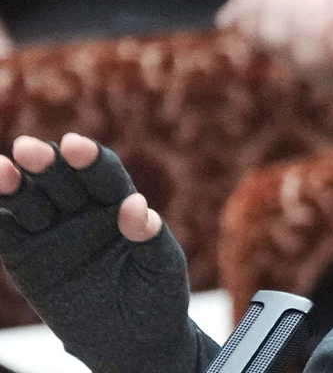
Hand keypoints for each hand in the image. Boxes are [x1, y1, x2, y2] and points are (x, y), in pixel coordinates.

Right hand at [0, 134, 207, 371]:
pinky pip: (6, 233)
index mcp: (119, 205)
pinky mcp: (25, 257)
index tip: (75, 146)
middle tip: (29, 150)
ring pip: (29, 201)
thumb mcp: (162, 267)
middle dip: (46, 164)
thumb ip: (150, 237)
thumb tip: (136, 205)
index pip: (104, 175)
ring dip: (14, 184)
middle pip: (62, 180)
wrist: (130, 341)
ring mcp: (51, 232)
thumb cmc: (156, 296)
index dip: (90, 160)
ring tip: (2, 170)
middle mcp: (82, 211)